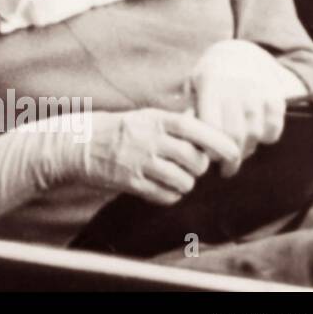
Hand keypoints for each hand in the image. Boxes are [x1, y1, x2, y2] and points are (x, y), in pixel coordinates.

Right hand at [76, 108, 240, 205]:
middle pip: (196, 160)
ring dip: (185, 183)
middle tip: (191, 166)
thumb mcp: (146, 117)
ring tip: (174, 177)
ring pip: (184, 181)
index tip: (234, 154)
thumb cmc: (119, 130)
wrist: (78, 144)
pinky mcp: (131, 182)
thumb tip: (213, 130)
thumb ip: (176, 123)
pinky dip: (170, 195)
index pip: (198, 130)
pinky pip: (166, 196)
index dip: (221, 143)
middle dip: (200, 167)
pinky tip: (161, 187)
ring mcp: (140, 162)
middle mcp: (150, 139)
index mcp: (156, 119)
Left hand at [191, 40, 306, 177]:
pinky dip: (267, 137)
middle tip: (226, 168)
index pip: (211, 126)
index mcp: (211, 85)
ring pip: (255, 134)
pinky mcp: (276, 97)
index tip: (208, 158)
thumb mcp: (193, 85)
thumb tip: (184, 138)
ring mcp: (258, 93)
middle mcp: (236, 88)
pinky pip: (274, 128)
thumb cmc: (210, 78)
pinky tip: (256, 139)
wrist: (238, 56)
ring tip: (239, 155)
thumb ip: (189, 108)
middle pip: (234, 134)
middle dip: (230, 157)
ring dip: (247, 149)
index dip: (210, 146)